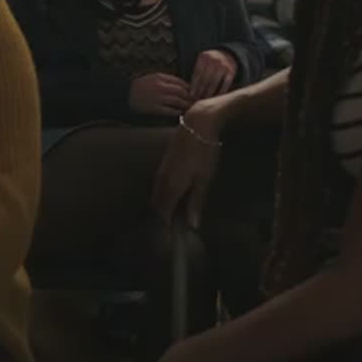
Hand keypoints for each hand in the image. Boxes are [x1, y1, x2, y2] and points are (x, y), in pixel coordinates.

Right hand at [130, 73, 192, 116]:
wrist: (125, 94)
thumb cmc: (140, 86)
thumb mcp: (153, 77)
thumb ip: (167, 79)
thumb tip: (182, 85)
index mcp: (160, 77)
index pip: (180, 82)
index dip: (189, 87)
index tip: (194, 91)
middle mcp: (160, 87)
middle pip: (181, 91)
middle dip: (190, 96)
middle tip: (196, 101)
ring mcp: (157, 98)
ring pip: (177, 101)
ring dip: (186, 105)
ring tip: (191, 108)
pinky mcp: (154, 108)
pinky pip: (169, 110)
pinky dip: (177, 112)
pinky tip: (180, 113)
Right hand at [153, 103, 223, 226]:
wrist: (197, 124)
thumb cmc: (204, 151)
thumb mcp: (204, 179)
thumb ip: (196, 202)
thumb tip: (192, 225)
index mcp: (172, 186)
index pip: (163, 213)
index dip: (166, 226)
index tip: (173, 237)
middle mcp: (162, 180)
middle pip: (157, 205)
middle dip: (164, 217)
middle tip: (176, 226)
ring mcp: (161, 170)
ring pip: (157, 194)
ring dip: (163, 205)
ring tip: (176, 212)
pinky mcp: (163, 163)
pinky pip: (159, 184)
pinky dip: (164, 194)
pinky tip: (175, 194)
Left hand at [190, 50, 236, 99]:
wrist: (227, 55)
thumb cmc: (210, 63)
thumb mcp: (203, 62)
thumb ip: (197, 72)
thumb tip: (190, 90)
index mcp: (204, 57)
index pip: (197, 73)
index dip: (194, 85)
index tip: (191, 95)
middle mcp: (214, 59)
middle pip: (205, 79)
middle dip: (200, 91)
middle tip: (197, 100)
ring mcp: (223, 65)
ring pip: (214, 82)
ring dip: (209, 93)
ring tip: (205, 100)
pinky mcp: (231, 71)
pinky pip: (225, 84)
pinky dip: (221, 92)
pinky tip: (216, 98)